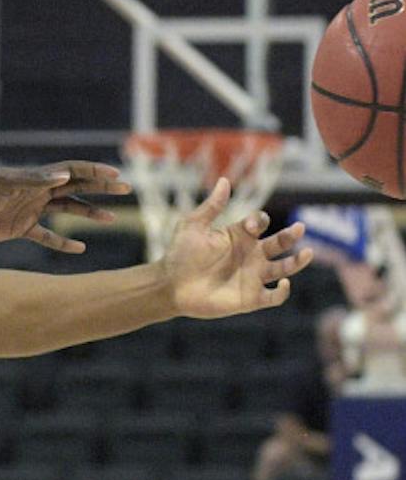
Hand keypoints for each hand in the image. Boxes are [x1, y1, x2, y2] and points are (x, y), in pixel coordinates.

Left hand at [0, 163, 129, 252]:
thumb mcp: (5, 184)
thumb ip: (33, 180)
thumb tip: (64, 175)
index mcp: (36, 178)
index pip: (72, 171)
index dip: (94, 171)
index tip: (116, 175)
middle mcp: (37, 192)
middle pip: (76, 188)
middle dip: (101, 188)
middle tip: (125, 189)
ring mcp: (31, 210)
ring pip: (67, 210)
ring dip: (88, 214)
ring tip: (111, 219)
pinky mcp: (21, 229)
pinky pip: (47, 236)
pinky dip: (62, 243)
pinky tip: (79, 249)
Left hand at [165, 178, 313, 318]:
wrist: (170, 286)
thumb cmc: (180, 255)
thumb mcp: (193, 227)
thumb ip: (212, 207)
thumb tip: (225, 181)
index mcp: (239, 236)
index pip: (260, 223)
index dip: (258, 221)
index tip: (249, 225)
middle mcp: (250, 255)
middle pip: (280, 243)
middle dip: (290, 235)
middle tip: (299, 228)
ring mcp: (252, 276)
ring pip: (284, 268)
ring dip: (298, 261)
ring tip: (308, 252)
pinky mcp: (250, 298)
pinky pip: (274, 297)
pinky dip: (284, 291)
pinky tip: (284, 283)